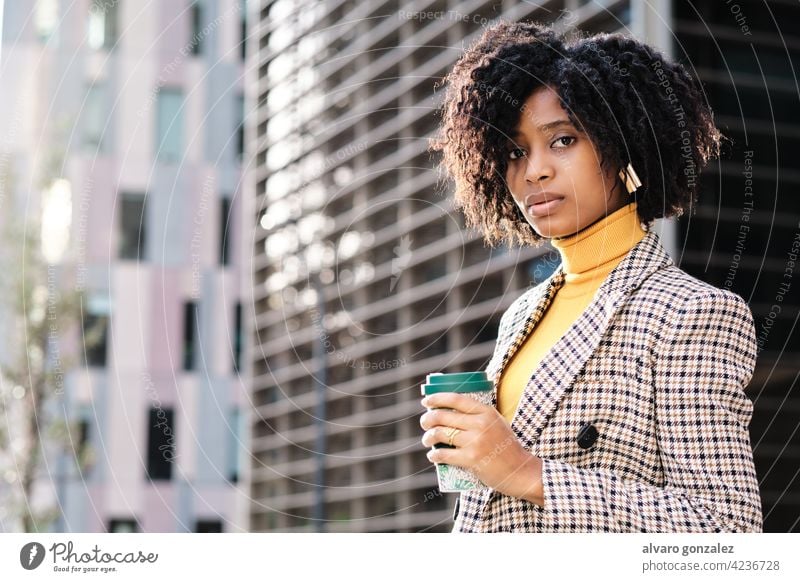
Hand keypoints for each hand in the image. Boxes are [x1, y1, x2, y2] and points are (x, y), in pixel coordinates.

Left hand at [420, 392, 544, 505]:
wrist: (520, 471)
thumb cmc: (506, 448)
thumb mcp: (497, 424)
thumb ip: (479, 416)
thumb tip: (450, 411)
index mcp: (486, 412)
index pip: (456, 400)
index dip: (437, 398)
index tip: (426, 401)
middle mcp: (480, 424)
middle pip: (443, 416)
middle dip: (428, 419)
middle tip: (424, 423)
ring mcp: (475, 441)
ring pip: (440, 434)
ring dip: (428, 437)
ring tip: (426, 440)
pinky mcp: (471, 459)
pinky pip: (444, 455)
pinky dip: (434, 455)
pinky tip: (432, 456)